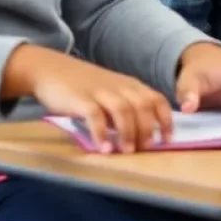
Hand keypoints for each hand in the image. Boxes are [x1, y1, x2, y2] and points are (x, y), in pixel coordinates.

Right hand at [9, 45, 172, 153]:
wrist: (52, 69)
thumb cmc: (86, 86)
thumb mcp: (112, 93)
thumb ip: (126, 109)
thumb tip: (142, 135)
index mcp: (132, 85)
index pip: (157, 100)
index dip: (166, 120)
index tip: (168, 140)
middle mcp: (120, 87)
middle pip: (143, 106)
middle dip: (148, 128)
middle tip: (146, 149)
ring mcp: (101, 91)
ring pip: (123, 110)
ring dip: (128, 132)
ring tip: (128, 151)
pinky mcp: (80, 99)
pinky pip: (95, 116)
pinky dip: (101, 133)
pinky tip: (104, 148)